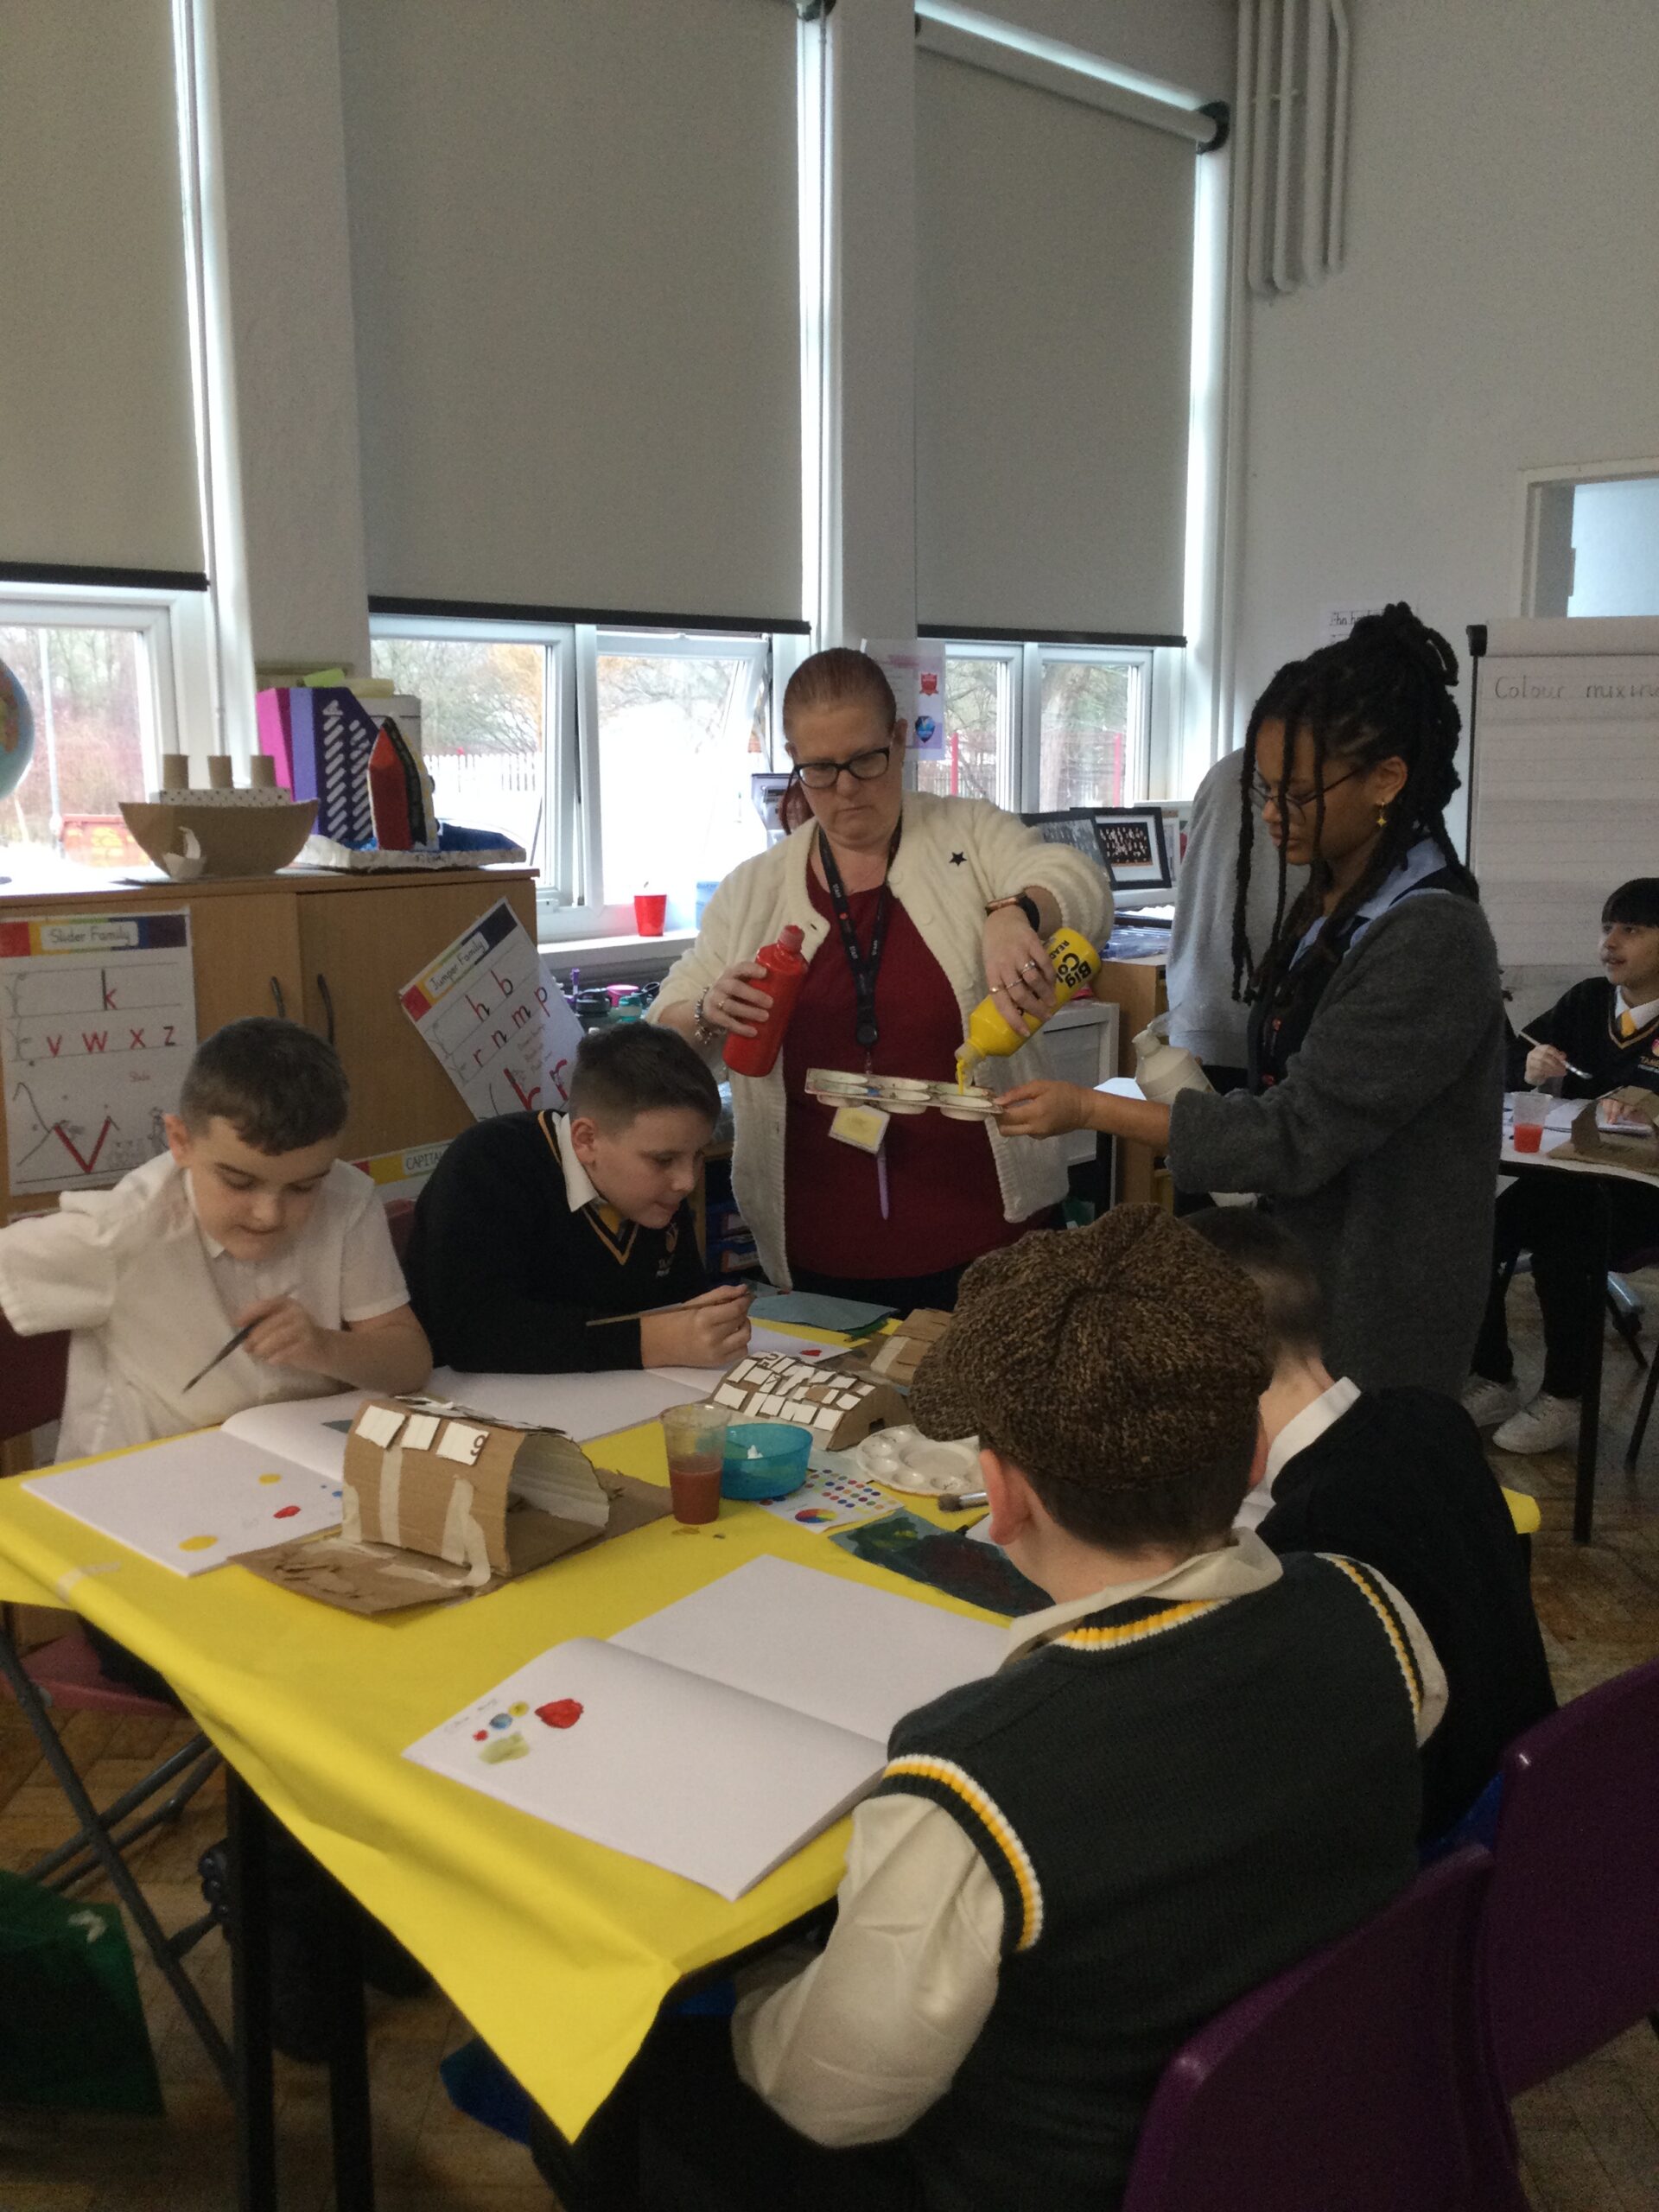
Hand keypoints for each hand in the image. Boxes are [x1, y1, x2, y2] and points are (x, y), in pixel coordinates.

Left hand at [236, 1295, 333, 1373]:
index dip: (248, 1314)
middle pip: (267, 1325)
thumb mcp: (280, 1324)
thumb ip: (262, 1324)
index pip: (264, 1305)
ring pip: (275, 1339)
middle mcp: (296, 1312)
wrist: (324, 1347)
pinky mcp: (308, 1343)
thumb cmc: (295, 1335)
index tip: (236, 1324)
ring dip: (262, 1349)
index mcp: (286, 1303)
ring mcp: (304, 1327)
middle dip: (253, 1338)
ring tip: (259, 1355)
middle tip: (247, 1349)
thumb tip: (241, 1335)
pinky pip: (286, 1352)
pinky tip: (272, 1361)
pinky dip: (275, 1358)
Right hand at [640, 1285, 752, 1369]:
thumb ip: (721, 1294)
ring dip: (744, 1326)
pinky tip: (731, 1336)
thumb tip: (744, 1290)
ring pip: (745, 1337)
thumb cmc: (677, 1319)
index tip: (747, 1296)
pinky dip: (741, 1342)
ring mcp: (716, 1353)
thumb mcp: (696, 1303)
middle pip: (741, 1321)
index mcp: (704, 1319)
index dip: (744, 1300)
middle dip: (742, 1311)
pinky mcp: (718, 1362)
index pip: (735, 1309)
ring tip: (735, 1322)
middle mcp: (712, 1337)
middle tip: (736, 1307)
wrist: (661, 1344)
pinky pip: (741, 1352)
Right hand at [700, 963, 773, 1040]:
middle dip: (753, 995)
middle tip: (771, 1003)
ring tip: (765, 1017)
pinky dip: (741, 1028)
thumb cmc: (734, 992)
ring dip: (749, 1012)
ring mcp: (715, 1000)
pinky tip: (753, 1032)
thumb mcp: (741, 982)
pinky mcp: (713, 1016)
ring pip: (731, 1006)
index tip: (765, 973)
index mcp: (731, 973)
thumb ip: (757, 981)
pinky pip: (727, 1022)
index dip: (751, 969)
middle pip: (735, 988)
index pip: (740, 968)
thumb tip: (788, 984)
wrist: (709, 1005)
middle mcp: (721, 985)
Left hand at [982, 904, 1055, 1028]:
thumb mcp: (993, 967)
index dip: (1013, 1019)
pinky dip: (1051, 976)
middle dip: (1034, 1009)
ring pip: (1033, 980)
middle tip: (1045, 1016)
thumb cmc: (997, 949)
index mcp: (992, 974)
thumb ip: (1004, 985)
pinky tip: (1054, 982)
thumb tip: (1021, 1009)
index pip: (1001, 1002)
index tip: (1025, 1032)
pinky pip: (1044, 963)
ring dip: (1045, 994)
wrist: (1003, 919)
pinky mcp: (1032, 943)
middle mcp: (1004, 965)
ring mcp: (1018, 953)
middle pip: (1020, 994)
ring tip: (1052, 1002)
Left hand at [995, 1082, 1091, 1138]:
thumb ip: (1017, 1093)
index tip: (992, 1100)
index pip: (1005, 1117)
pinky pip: (1023, 1131)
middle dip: (998, 1119)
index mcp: (1034, 1113)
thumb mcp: (1040, 1086)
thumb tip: (997, 1100)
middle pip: (1005, 1130)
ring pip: (1013, 1132)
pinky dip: (1019, 1123)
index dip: (995, 1110)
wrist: (1084, 1109)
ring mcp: (1037, 1135)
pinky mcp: (1041, 1137)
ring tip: (1012, 1107)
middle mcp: (1033, 1128)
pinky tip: (1026, 1112)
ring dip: (1008, 1122)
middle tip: (1001, 1105)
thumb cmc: (1064, 1092)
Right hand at [1525, 1044, 1567, 1085]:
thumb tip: (1563, 1056)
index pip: (1547, 1048)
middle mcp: (1533, 1054)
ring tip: (1560, 1073)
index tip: (1563, 1059)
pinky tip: (1554, 1075)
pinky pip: (1540, 1072)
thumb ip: (1559, 1056)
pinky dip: (1549, 1074)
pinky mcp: (1530, 1070)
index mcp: (1540, 1048)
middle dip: (1555, 1063)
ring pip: (1542, 1065)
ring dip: (1553, 1069)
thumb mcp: (1553, 1058)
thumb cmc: (1545, 1063)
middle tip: (1563, 1069)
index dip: (1556, 1053)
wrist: (1535, 1074)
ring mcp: (1530, 1062)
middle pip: (1544, 1056)